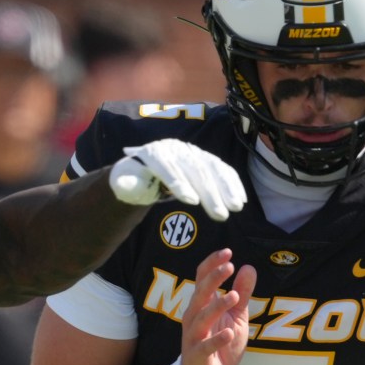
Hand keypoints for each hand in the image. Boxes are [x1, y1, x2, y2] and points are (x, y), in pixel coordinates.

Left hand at [110, 140, 248, 220]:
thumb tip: (125, 185)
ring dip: (226, 189)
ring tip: (234, 209)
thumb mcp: (124, 183)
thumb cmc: (133, 180)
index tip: (190, 201)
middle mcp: (176, 149)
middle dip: (209, 192)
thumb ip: (125, 184)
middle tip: (219, 215)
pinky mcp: (204, 159)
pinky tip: (240, 200)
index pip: (167, 166)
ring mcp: (192, 153)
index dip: (179, 182)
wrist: (144, 169)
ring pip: (212, 169)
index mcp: (154, 153)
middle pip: (194, 169)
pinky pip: (222, 170)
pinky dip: (232, 184)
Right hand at [177, 248, 255, 364]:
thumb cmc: (219, 346)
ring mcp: (193, 337)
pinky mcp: (197, 356)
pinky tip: (228, 333)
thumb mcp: (235, 317)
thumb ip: (242, 294)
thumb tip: (248, 267)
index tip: (227, 252)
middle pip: (200, 294)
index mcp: (202, 306)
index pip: (202, 279)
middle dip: (213, 279)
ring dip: (216, 307)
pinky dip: (216, 340)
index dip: (212, 265)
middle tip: (228, 267)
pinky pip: (204, 347)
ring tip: (234, 297)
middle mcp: (194, 318)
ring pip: (201, 318)